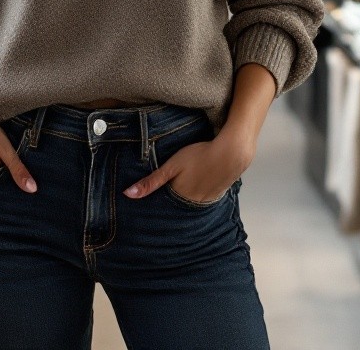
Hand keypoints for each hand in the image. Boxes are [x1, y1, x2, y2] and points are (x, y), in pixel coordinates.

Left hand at [123, 127, 252, 202]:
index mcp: (179, 197)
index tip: (148, 204)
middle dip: (170, 202)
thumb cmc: (199, 155)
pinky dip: (199, 194)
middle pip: (177, 205)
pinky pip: (204, 198)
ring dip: (186, 198)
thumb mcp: (172, 166)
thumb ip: (151, 181)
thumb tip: (128, 194)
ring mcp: (207, 200)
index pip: (164, 205)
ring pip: (191, 203)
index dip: (156, 202)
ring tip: (183, 188)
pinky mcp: (217, 194)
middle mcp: (193, 203)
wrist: (231, 153)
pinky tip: (199, 184)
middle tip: (165, 194)